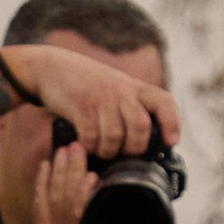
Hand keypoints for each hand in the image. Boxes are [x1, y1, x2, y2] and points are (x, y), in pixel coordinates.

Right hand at [0, 42, 180, 157]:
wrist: (52, 67)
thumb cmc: (86, 85)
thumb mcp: (115, 87)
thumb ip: (131, 107)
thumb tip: (144, 142)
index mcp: (134, 87)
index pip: (163, 102)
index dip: (171, 123)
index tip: (171, 142)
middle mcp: (121, 91)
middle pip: (140, 128)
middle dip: (133, 149)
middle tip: (123, 155)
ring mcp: (101, 98)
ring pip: (115, 137)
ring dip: (108, 152)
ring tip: (101, 151)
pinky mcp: (80, 106)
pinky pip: (92, 138)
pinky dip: (90, 148)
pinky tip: (85, 145)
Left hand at [32, 129, 133, 223]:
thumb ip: (112, 217)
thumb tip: (103, 184)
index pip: (80, 211)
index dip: (83, 190)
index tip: (92, 173)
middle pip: (64, 198)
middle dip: (69, 170)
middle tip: (76, 147)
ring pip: (50, 198)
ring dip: (57, 171)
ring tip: (64, 150)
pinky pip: (39, 204)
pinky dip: (41, 183)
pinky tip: (46, 165)